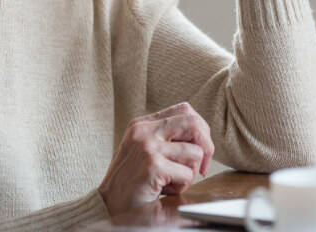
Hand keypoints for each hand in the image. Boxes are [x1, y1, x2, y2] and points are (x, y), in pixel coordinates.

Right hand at [98, 102, 214, 215]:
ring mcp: (148, 147)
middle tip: (202, 167)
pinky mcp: (153, 166)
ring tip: (172, 181)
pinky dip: (182, 186)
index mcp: (142, 124)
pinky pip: (188, 174)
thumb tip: (201, 136)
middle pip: (194, 123)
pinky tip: (165, 189)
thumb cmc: (130, 181)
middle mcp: (145, 131)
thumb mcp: (143, 149)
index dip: (200, 129)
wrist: (108, 204)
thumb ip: (166, 138)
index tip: (200, 149)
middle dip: (207, 146)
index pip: (184, 110)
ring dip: (191, 173)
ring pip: (196, 153)